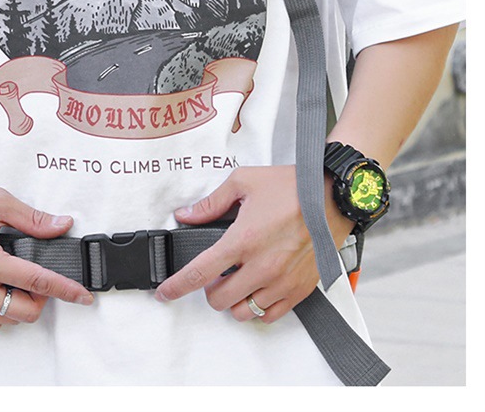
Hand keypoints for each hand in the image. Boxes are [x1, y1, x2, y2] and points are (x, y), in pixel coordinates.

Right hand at [0, 174, 93, 331]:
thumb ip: (33, 218)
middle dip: (42, 298)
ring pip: (6, 320)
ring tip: (19, 277)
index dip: (65, 289)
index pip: (36, 282)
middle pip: (24, 312)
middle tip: (43, 276)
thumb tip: (61, 225)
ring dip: (20, 304)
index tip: (83, 295)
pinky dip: (1, 309)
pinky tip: (1, 285)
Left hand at [154, 165, 352, 322]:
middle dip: (209, 289)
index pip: (199, 272)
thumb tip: (186, 215)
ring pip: (243, 312)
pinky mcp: (299, 289)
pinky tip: (257, 289)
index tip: (165, 292)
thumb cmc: (292, 187)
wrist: (333, 197)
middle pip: (219, 300)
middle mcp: (261, 266)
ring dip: (233, 301)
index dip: (177, 286)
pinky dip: (258, 308)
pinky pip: (270, 315)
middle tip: (214, 274)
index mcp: (242, 240)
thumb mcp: (244, 182)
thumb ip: (211, 202)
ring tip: (237, 281)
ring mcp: (281, 281)